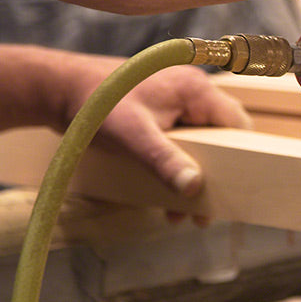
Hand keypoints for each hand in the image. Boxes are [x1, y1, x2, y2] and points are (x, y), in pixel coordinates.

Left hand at [58, 57, 251, 224]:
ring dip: (193, 177)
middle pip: (221, 136)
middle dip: (216, 174)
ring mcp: (175, 103)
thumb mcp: (132, 136)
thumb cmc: (96, 104)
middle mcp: (190, 93)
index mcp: (193, 89)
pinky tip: (165, 197)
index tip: (235, 188)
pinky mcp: (160, 114)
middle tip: (205, 209)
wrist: (58, 90)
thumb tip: (194, 187)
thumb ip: (164, 160)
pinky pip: (181, 143)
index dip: (242, 154)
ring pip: (201, 143)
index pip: (236, 122)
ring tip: (182, 212)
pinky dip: (177, 168)